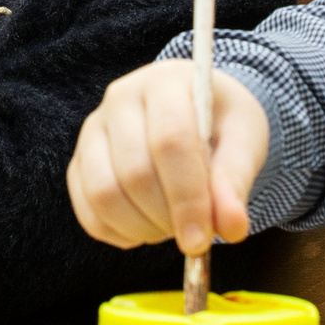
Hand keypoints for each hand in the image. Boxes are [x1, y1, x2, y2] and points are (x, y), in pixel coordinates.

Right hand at [66, 60, 269, 253]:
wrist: (195, 112)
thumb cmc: (221, 124)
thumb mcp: (245, 140)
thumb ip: (236, 180)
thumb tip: (231, 228)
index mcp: (165, 82)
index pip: (170, 141)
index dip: (187, 197)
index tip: (201, 241)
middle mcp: (119, 99)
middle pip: (134, 172)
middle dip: (167, 218)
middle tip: (194, 233)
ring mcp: (93, 131)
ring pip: (103, 194)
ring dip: (142, 228)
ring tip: (172, 227)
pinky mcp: (79, 162)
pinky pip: (88, 212)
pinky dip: (118, 234)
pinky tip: (147, 229)